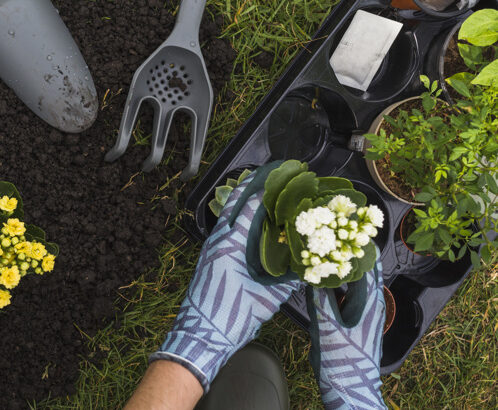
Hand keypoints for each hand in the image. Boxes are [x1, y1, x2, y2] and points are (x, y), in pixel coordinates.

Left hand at [149, 173, 303, 391]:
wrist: (200, 336)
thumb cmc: (230, 317)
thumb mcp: (266, 299)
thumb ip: (288, 281)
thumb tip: (309, 267)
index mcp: (230, 244)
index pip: (250, 206)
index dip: (268, 188)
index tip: (284, 175)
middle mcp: (218, 240)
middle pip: (235, 202)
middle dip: (252, 185)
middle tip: (272, 172)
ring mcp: (211, 248)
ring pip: (228, 215)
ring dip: (244, 200)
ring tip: (263, 189)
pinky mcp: (210, 258)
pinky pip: (226, 229)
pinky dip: (239, 218)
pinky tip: (251, 221)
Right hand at [306, 249, 386, 409]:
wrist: (350, 392)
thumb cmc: (343, 363)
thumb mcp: (327, 328)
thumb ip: (319, 299)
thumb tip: (312, 275)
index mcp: (370, 302)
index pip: (368, 265)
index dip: (358, 245)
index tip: (345, 226)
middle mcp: (370, 304)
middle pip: (361, 271)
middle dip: (347, 253)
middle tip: (330, 236)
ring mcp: (362, 313)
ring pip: (353, 283)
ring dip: (341, 268)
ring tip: (324, 253)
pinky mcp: (353, 322)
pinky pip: (345, 296)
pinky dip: (335, 285)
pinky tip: (321, 282)